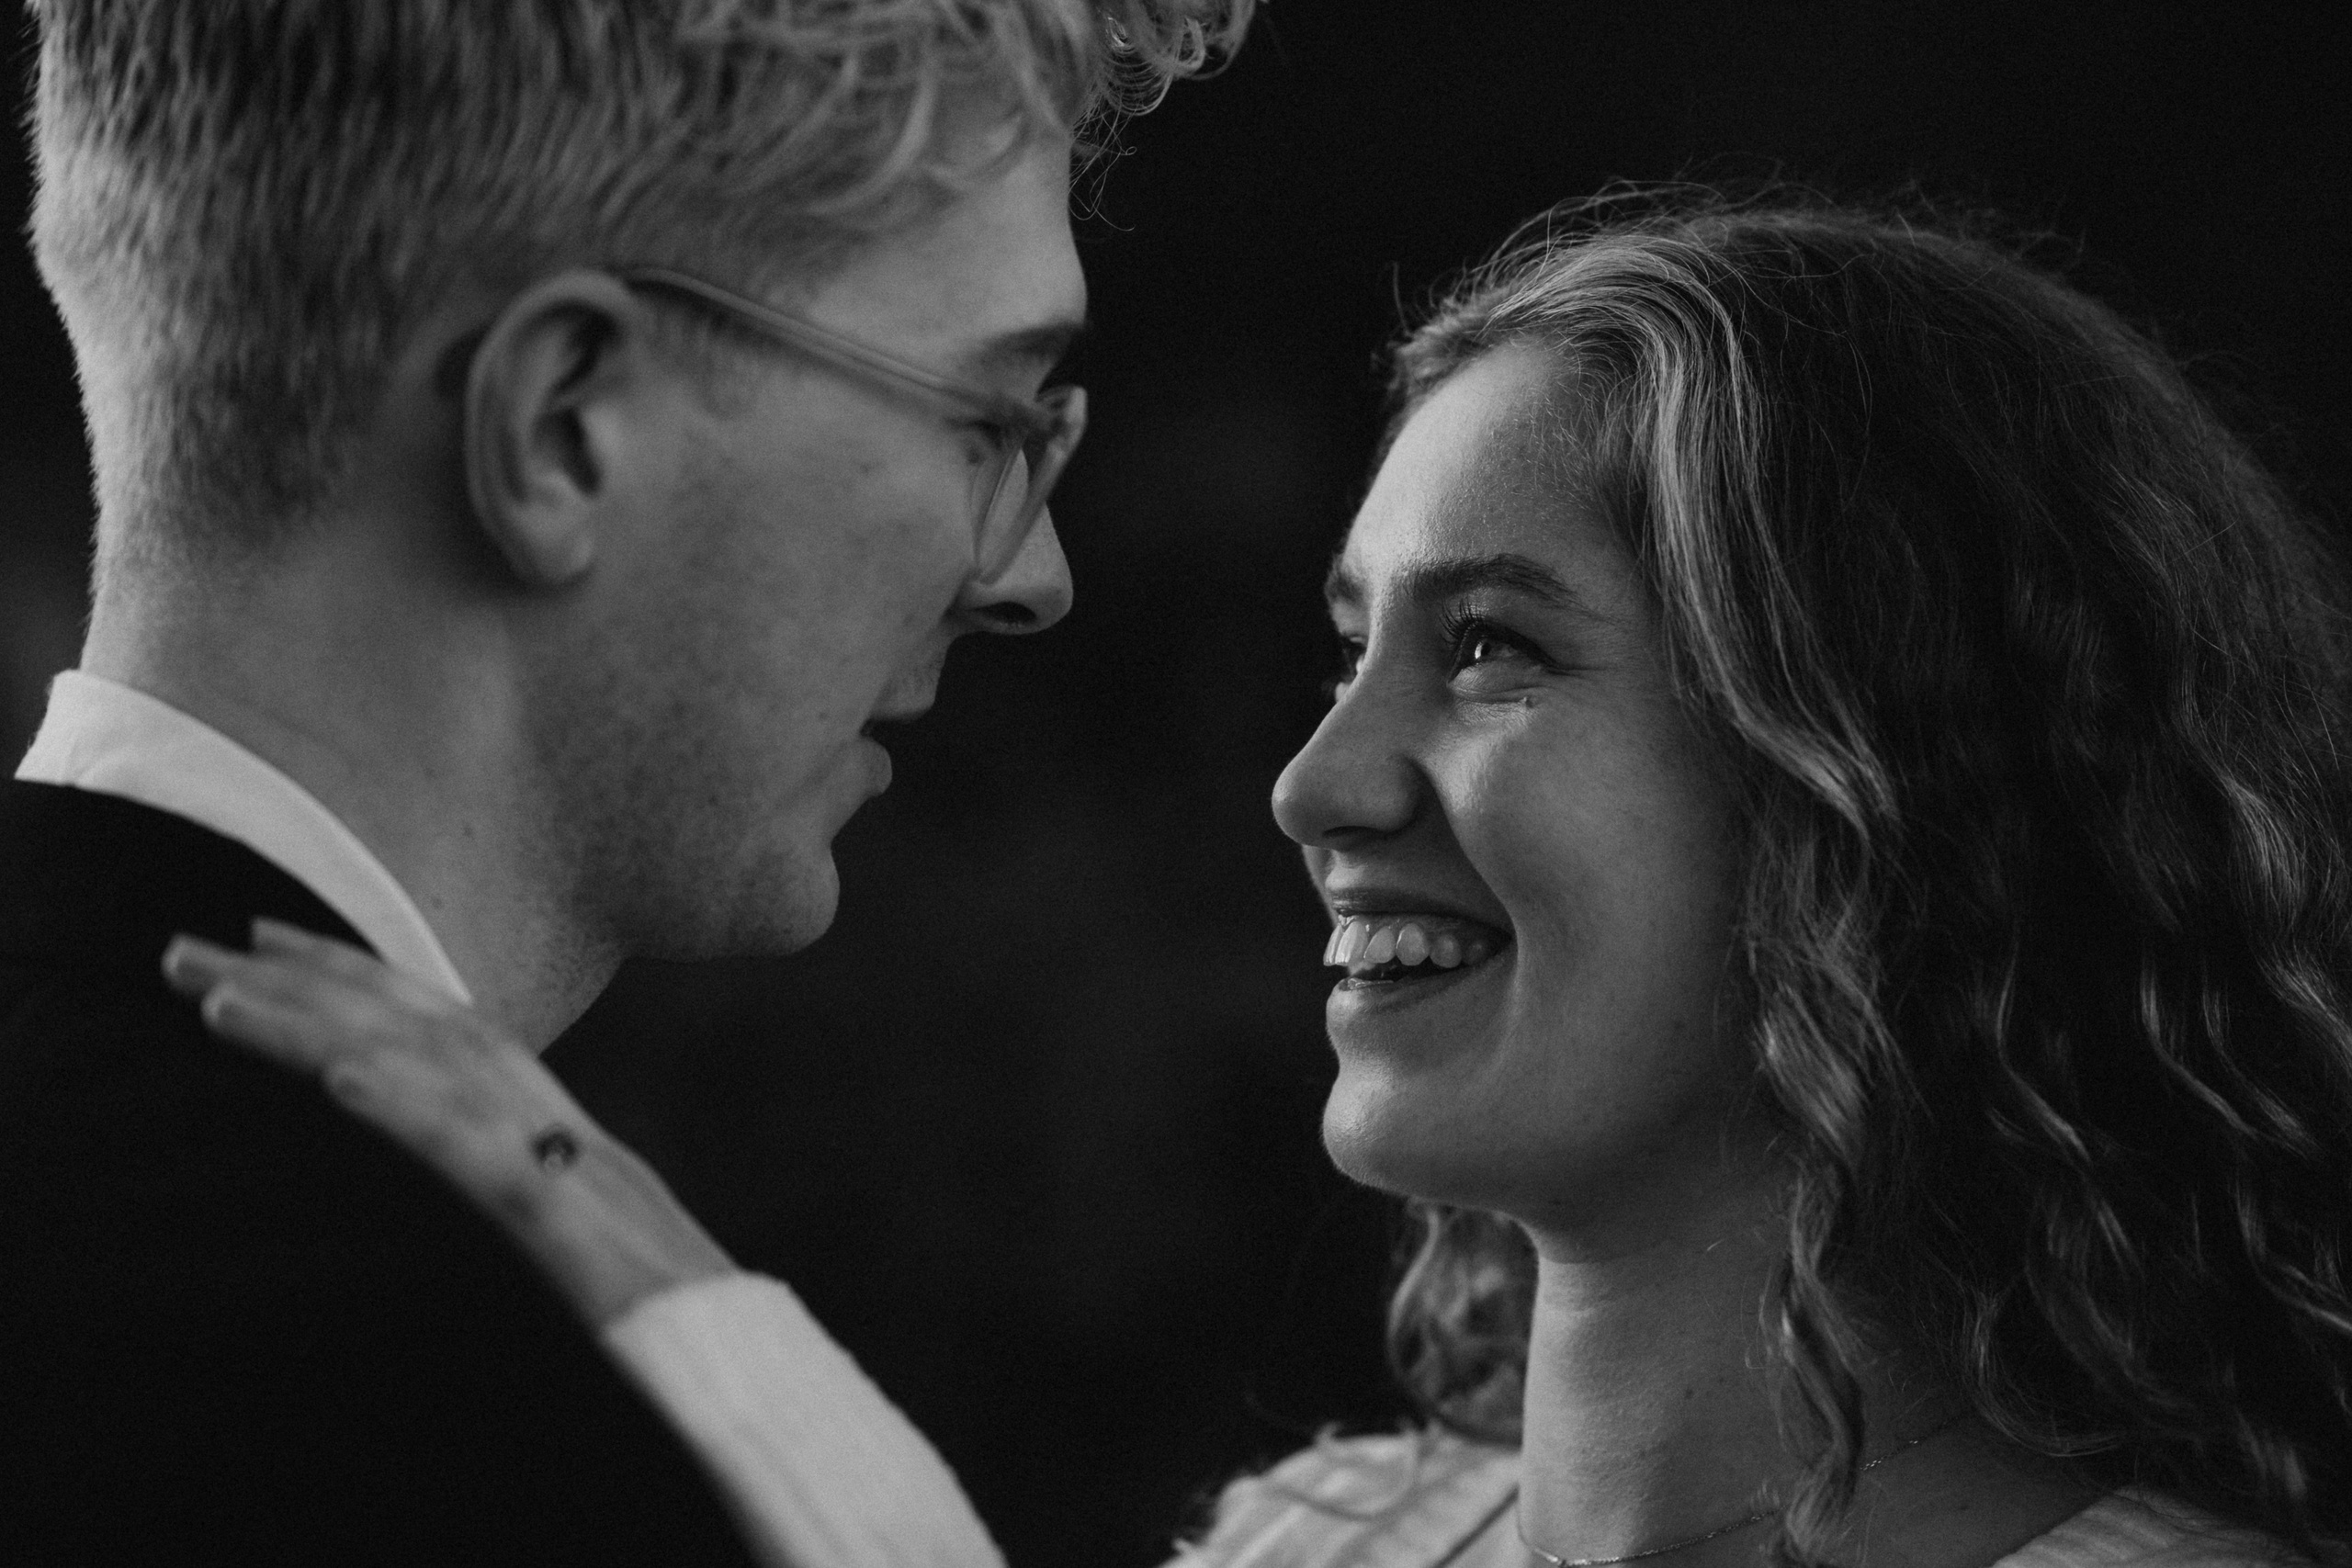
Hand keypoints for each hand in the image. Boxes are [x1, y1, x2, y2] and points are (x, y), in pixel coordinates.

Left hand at [163, 919, 736, 1325]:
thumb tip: (466, 1176)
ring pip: (445, 1076)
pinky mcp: (580, 1241)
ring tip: (219, 1001)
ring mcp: (578, 1182)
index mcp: (569, 1141)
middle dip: (312, 980)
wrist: (769, 1386)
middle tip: (189, 944)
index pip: (454, 1032)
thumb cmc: (680, 1337)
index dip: (362, 977)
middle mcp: (572, 1137)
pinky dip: (414, 1114)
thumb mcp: (588, 1254)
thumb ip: (529, 1198)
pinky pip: (491, 1166)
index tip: (267, 941)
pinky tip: (339, 1082)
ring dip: (326, 1030)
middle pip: (435, 1030)